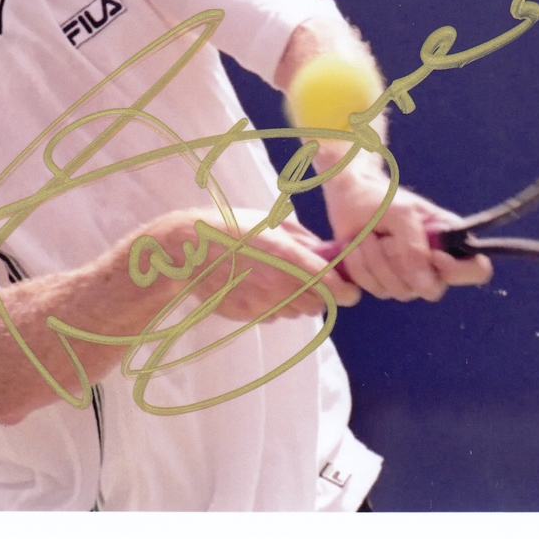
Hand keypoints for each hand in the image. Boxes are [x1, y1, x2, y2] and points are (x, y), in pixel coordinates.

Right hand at [139, 208, 361, 320]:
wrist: (186, 252)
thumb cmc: (230, 228)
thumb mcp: (270, 222)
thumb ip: (303, 239)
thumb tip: (327, 252)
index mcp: (284, 255)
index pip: (328, 283)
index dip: (345, 291)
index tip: (351, 291)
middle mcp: (275, 284)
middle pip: (318, 304)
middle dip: (323, 295)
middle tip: (317, 281)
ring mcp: (260, 303)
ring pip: (297, 312)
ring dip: (300, 301)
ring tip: (284, 280)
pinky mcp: (247, 316)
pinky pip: (274, 316)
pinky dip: (277, 306)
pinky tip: (263, 288)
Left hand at [321, 159, 492, 300]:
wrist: (349, 196)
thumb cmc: (381, 198)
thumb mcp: (401, 214)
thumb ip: (414, 248)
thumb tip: (424, 287)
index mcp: (450, 241)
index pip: (477, 270)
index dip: (458, 270)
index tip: (433, 255)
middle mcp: (433, 264)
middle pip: (432, 290)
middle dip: (401, 262)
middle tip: (385, 235)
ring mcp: (408, 276)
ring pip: (398, 290)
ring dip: (375, 261)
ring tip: (368, 234)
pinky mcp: (383, 282)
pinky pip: (375, 290)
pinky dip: (361, 267)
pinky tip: (357, 246)